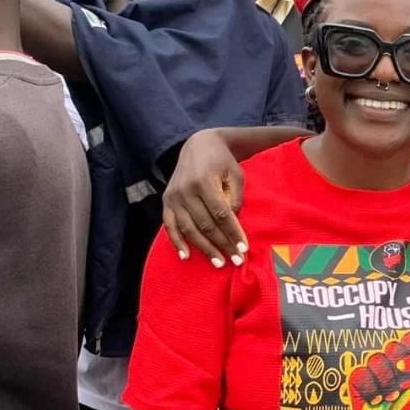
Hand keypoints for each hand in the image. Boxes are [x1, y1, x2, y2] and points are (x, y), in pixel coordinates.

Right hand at [163, 129, 246, 266]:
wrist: (198, 145)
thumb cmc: (222, 162)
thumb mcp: (235, 174)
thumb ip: (234, 197)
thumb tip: (232, 222)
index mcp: (204, 181)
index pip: (221, 213)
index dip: (232, 232)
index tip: (243, 249)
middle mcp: (185, 190)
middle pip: (205, 224)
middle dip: (222, 244)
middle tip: (235, 261)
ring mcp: (173, 196)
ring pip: (188, 229)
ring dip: (203, 249)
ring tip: (218, 263)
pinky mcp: (166, 201)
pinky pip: (169, 226)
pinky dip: (176, 242)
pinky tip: (186, 256)